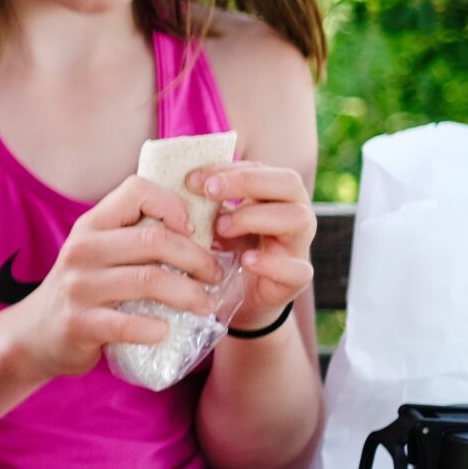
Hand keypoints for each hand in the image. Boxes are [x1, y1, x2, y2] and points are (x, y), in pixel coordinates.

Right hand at [9, 175, 224, 380]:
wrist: (37, 333)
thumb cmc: (85, 289)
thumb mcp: (100, 252)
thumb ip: (136, 237)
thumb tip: (203, 230)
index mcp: (92, 224)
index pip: (137, 191)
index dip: (174, 205)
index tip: (194, 231)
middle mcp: (82, 249)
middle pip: (155, 239)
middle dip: (198, 258)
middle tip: (215, 276)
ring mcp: (78, 286)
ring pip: (149, 280)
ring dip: (189, 294)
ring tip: (205, 305)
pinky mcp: (79, 323)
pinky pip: (127, 324)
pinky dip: (154, 329)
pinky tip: (165, 330)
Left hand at [197, 161, 314, 332]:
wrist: (234, 300)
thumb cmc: (223, 252)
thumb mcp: (211, 224)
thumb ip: (203, 204)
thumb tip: (170, 182)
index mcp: (272, 195)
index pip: (258, 168)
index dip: (226, 169)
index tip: (191, 179)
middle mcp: (292, 214)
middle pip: (288, 183)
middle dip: (246, 182)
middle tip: (209, 191)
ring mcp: (298, 245)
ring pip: (297, 218)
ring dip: (255, 217)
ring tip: (221, 227)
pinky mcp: (296, 279)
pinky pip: (297, 268)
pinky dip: (271, 262)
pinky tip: (246, 260)